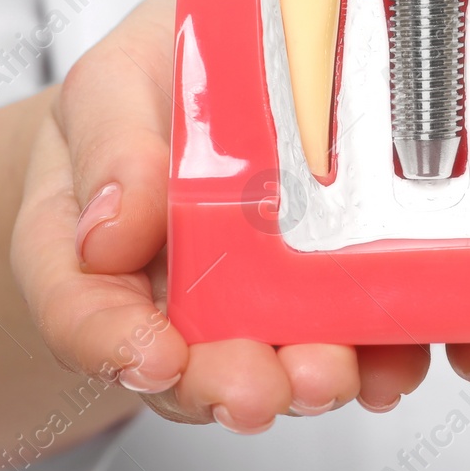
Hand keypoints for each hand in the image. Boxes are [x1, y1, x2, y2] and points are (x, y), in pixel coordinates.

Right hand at [9, 0, 430, 432]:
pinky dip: (373, 360)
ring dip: (303, 382)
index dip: (110, 343)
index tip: (153, 357)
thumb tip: (109, 233)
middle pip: (180, 365)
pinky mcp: (324, 298)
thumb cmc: (153, 81)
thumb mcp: (114, 82)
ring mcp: (246, 308)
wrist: (213, 80)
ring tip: (331, 376)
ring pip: (266, 367)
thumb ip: (107, 144)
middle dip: (222, 383)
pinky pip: (349, 342)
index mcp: (84, 244)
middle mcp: (163, 296)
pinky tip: (391, 363)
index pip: (78, 311)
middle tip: (257, 390)